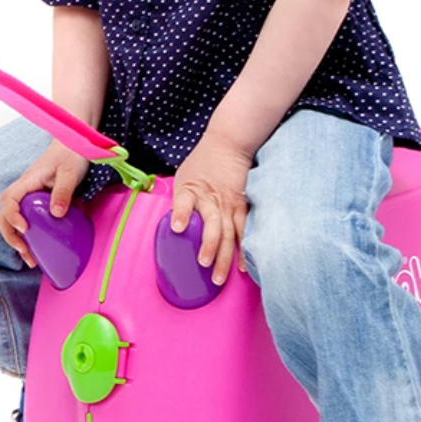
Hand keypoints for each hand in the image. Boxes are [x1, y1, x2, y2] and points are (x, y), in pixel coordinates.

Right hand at [0, 139, 91, 266]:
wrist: (75, 143)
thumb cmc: (71, 153)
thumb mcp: (70, 172)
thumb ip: (64, 191)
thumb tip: (56, 214)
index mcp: (28, 181)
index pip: (9, 200)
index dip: (12, 216)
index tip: (25, 229)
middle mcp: (25, 190)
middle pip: (5, 214)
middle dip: (11, 235)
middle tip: (25, 252)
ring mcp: (30, 197)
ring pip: (14, 220)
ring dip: (18, 240)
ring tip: (31, 260)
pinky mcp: (39, 203)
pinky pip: (28, 220)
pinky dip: (30, 237)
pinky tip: (39, 250)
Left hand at [170, 133, 253, 285]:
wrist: (229, 144)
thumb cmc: (202, 162)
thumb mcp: (184, 176)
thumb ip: (181, 201)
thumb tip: (176, 227)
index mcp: (191, 189)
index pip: (185, 201)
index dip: (181, 214)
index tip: (178, 228)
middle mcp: (211, 199)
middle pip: (212, 226)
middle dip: (209, 246)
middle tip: (203, 265)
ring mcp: (229, 204)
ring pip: (229, 234)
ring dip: (225, 256)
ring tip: (220, 277)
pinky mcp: (242, 207)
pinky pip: (244, 232)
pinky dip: (243, 250)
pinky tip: (242, 267)